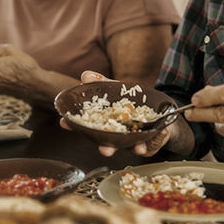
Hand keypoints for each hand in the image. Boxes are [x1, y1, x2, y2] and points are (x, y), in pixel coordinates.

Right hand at [58, 71, 179, 157]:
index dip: (74, 124)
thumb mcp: (118, 89)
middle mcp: (115, 135)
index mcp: (104, 123)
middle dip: (104, 147)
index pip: (86, 125)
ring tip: (138, 147)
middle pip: (106, 143)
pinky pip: (147, 145)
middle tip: (104, 149)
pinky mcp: (146, 144)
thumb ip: (102, 83)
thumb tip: (85, 75)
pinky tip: (155, 137)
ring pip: (128, 148)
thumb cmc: (134, 103)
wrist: (159, 114)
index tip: (64, 122)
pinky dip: (151, 142)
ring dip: (132, 148)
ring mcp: (130, 142)